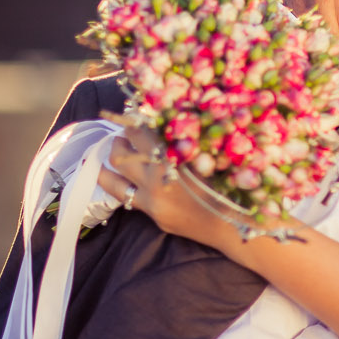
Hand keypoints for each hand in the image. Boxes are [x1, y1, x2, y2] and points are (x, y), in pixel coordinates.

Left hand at [97, 124, 235, 250]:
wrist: (231, 222)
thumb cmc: (226, 185)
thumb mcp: (204, 157)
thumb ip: (181, 144)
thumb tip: (160, 127)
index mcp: (171, 157)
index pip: (141, 133)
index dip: (133, 121)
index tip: (131, 115)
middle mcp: (156, 178)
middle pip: (121, 154)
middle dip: (119, 141)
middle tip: (124, 136)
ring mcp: (151, 199)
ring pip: (112, 180)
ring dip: (107, 165)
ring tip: (113, 156)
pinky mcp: (152, 214)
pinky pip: (126, 198)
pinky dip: (120, 185)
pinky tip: (122, 179)